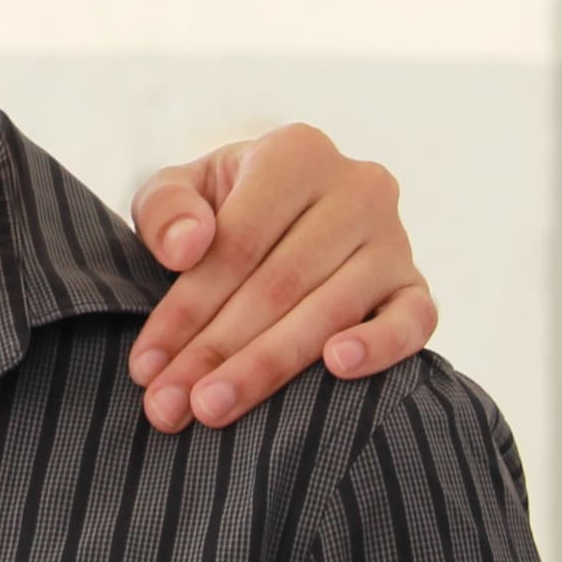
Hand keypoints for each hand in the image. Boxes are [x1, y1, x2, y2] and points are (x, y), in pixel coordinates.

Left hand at [126, 124, 435, 430]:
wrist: (286, 221)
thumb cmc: (221, 211)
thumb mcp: (178, 193)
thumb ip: (166, 208)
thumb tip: (187, 246)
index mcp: (297, 153)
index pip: (237, 243)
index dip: (187, 308)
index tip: (145, 366)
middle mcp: (357, 188)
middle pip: (279, 283)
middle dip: (216, 351)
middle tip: (169, 407)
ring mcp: (395, 239)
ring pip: (331, 310)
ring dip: (267, 367)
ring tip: (213, 409)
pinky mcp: (415, 287)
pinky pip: (412, 322)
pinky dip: (379, 345)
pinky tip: (336, 368)